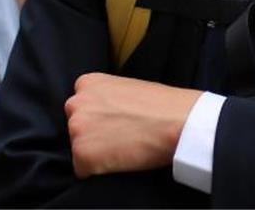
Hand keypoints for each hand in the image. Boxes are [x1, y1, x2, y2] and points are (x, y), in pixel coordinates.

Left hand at [65, 72, 200, 178]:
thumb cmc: (160, 105)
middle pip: (76, 126)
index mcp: (86, 83)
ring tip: (123, 149)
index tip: (115, 124)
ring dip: (96, 152)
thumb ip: (106, 97)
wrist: (177, 121)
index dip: (98, 120)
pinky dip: (98, 171)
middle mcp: (76, 103)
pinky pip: (82, 170)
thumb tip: (104, 114)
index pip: (81, 107)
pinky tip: (120, 161)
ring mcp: (77, 128)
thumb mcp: (125, 87)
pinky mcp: (82, 153)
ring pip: (79, 147)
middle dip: (93, 134)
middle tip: (120, 137)